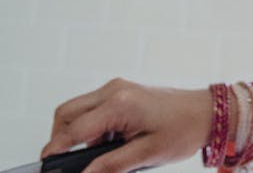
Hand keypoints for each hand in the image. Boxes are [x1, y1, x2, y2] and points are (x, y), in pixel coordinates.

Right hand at [41, 78, 213, 172]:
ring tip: (94, 156)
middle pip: (66, 113)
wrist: (206, 112)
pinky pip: (92, 108)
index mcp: (119, 104)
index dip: (56, 149)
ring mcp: (116, 88)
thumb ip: (112, 165)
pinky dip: (90, 127)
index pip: (74, 129)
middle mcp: (113, 90)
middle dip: (58, 137)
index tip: (46, 165)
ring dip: (75, 132)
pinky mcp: (120, 91)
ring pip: (77, 109)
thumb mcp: (147, 154)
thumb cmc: (183, 130)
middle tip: (63, 163)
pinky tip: (106, 145)